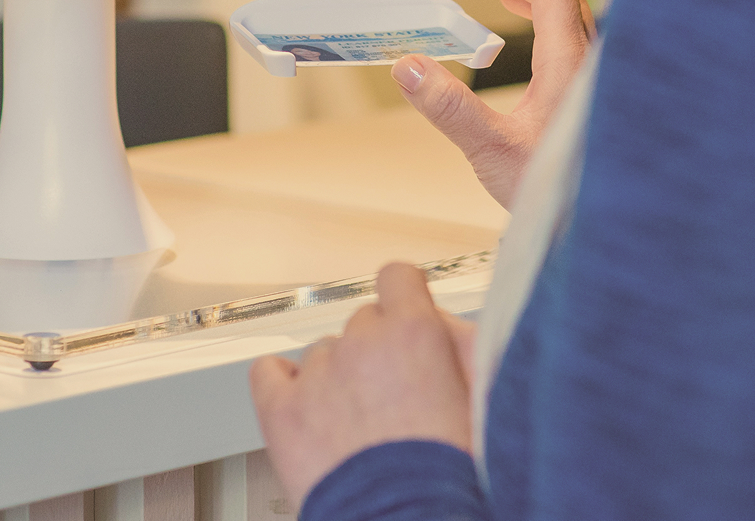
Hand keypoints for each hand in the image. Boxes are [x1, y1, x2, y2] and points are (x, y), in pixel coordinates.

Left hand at [250, 264, 475, 510]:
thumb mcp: (485, 398)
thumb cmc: (453, 476)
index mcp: (414, 333)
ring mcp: (317, 376)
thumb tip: (446, 325)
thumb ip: (467, 347)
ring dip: (338, 376)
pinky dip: (283, 382)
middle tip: (394, 394)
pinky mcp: (282, 411)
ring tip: (357, 423)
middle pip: (363, 321)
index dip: (404, 297)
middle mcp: (362, 343)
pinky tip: (304, 404)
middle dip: (377, 350)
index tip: (406, 316)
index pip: (398, 277)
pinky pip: (269, 372)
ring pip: (323, 352)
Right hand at [391, 0, 595, 206]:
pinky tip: (520, 38)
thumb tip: (408, 66)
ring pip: (567, 17)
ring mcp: (593, 79)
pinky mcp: (590, 98)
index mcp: (570, 62)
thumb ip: (448, 107)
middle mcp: (588, 63)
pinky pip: (570, 40)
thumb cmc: (557, 193)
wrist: (604, 228)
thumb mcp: (490, 148)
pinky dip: (541, 22)